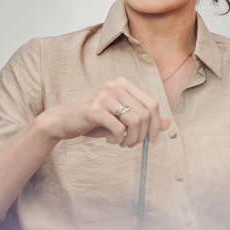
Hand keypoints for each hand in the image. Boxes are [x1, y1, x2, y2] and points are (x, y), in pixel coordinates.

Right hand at [35, 77, 169, 146]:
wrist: (61, 121)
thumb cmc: (93, 120)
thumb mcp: (120, 119)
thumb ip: (143, 119)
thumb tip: (167, 124)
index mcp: (123, 84)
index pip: (152, 103)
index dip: (155, 124)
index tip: (151, 140)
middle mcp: (115, 86)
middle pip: (145, 114)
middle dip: (143, 135)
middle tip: (132, 145)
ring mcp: (104, 95)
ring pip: (135, 121)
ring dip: (132, 139)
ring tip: (122, 143)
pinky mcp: (94, 108)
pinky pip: (119, 128)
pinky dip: (118, 139)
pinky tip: (111, 140)